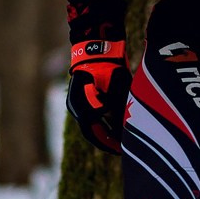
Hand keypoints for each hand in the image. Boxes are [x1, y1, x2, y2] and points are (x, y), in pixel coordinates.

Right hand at [66, 36, 131, 154]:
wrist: (98, 47)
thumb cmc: (109, 69)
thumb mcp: (118, 94)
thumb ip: (119, 115)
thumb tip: (123, 134)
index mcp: (83, 108)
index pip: (94, 134)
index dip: (108, 144)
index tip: (120, 150)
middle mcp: (75, 107)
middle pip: (90, 131)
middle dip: (105, 140)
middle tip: (118, 149)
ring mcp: (75, 101)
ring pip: (90, 123)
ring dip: (102, 131)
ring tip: (117, 139)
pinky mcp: (79, 96)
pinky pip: (89, 114)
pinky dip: (100, 121)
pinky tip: (112, 125)